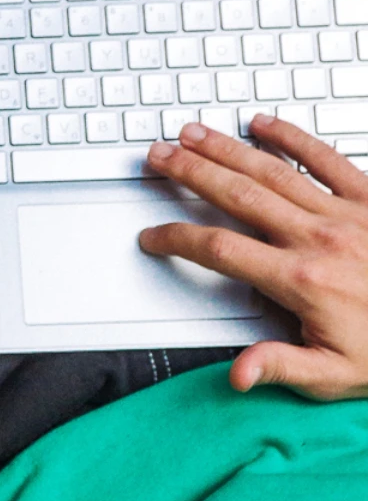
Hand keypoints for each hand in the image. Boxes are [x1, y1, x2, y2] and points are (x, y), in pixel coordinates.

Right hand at [141, 113, 367, 397]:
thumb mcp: (334, 376)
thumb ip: (280, 367)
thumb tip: (238, 373)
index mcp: (302, 281)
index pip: (219, 249)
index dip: (177, 238)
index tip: (153, 236)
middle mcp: (319, 239)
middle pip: (237, 195)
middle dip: (190, 172)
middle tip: (157, 157)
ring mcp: (346, 214)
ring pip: (273, 171)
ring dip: (226, 150)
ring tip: (191, 134)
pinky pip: (327, 159)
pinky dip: (293, 138)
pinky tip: (264, 124)